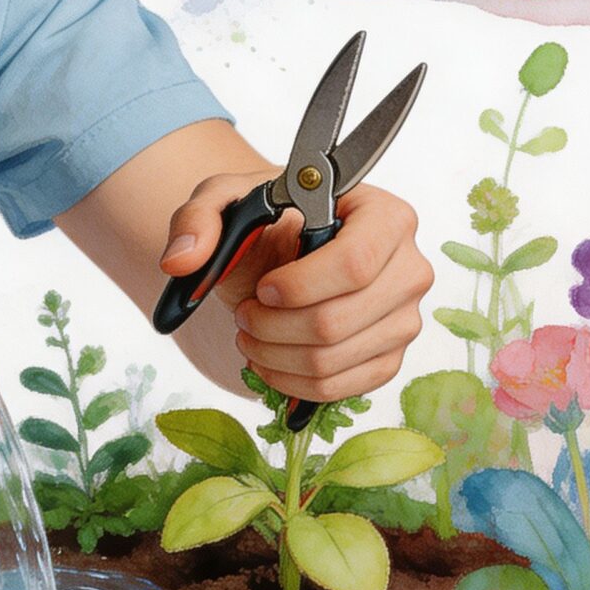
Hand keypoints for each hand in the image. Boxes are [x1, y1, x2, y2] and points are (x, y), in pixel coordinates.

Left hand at [158, 177, 433, 403]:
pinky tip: (267, 359)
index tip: (263, 287)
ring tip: (249, 332)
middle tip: (244, 312)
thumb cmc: (266, 220)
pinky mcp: (389, 358)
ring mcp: (405, 318)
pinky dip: (291, 382)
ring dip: (274, 354)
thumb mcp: (225, 200)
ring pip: (334, 360)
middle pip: (339, 320)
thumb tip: (180, 261)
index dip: (299, 285)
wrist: (283, 252)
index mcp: (384, 214)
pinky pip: (341, 389)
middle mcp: (409, 266)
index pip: (354, 262)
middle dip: (272, 326)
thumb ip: (196, 219)